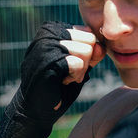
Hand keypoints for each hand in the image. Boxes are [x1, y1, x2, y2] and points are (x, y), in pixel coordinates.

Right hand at [0, 22, 104, 137]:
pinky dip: (75, 77)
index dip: (87, 55)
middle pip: (90, 41)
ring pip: (86, 52)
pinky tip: (61, 82)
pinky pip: (78, 64)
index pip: (89, 34)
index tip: (69, 65)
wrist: (35, 108)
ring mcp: (45, 45)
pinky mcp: (47, 61)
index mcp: (52, 28)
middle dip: (85, 62)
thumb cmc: (58, 84)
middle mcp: (47, 32)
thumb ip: (92, 52)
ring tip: (63, 77)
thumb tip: (101, 47)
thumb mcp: (80, 64)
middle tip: (67, 73)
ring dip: (80, 71)